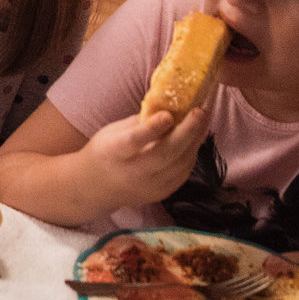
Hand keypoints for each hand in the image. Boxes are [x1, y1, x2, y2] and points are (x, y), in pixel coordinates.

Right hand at [78, 106, 213, 209]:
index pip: (133, 141)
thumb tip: (169, 106)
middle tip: (199, 112)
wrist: (96, 188)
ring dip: (195, 142)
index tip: (168, 114)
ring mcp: (148, 186)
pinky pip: (182, 173)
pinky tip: (195, 140)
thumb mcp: (112, 131)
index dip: (152, 128)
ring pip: (179, 164)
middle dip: (186, 132)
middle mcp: (131, 173)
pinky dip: (191, 155)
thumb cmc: (105, 152)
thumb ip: (140, 122)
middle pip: (164, 154)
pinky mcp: (160, 194)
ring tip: (202, 122)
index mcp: (113, 153)